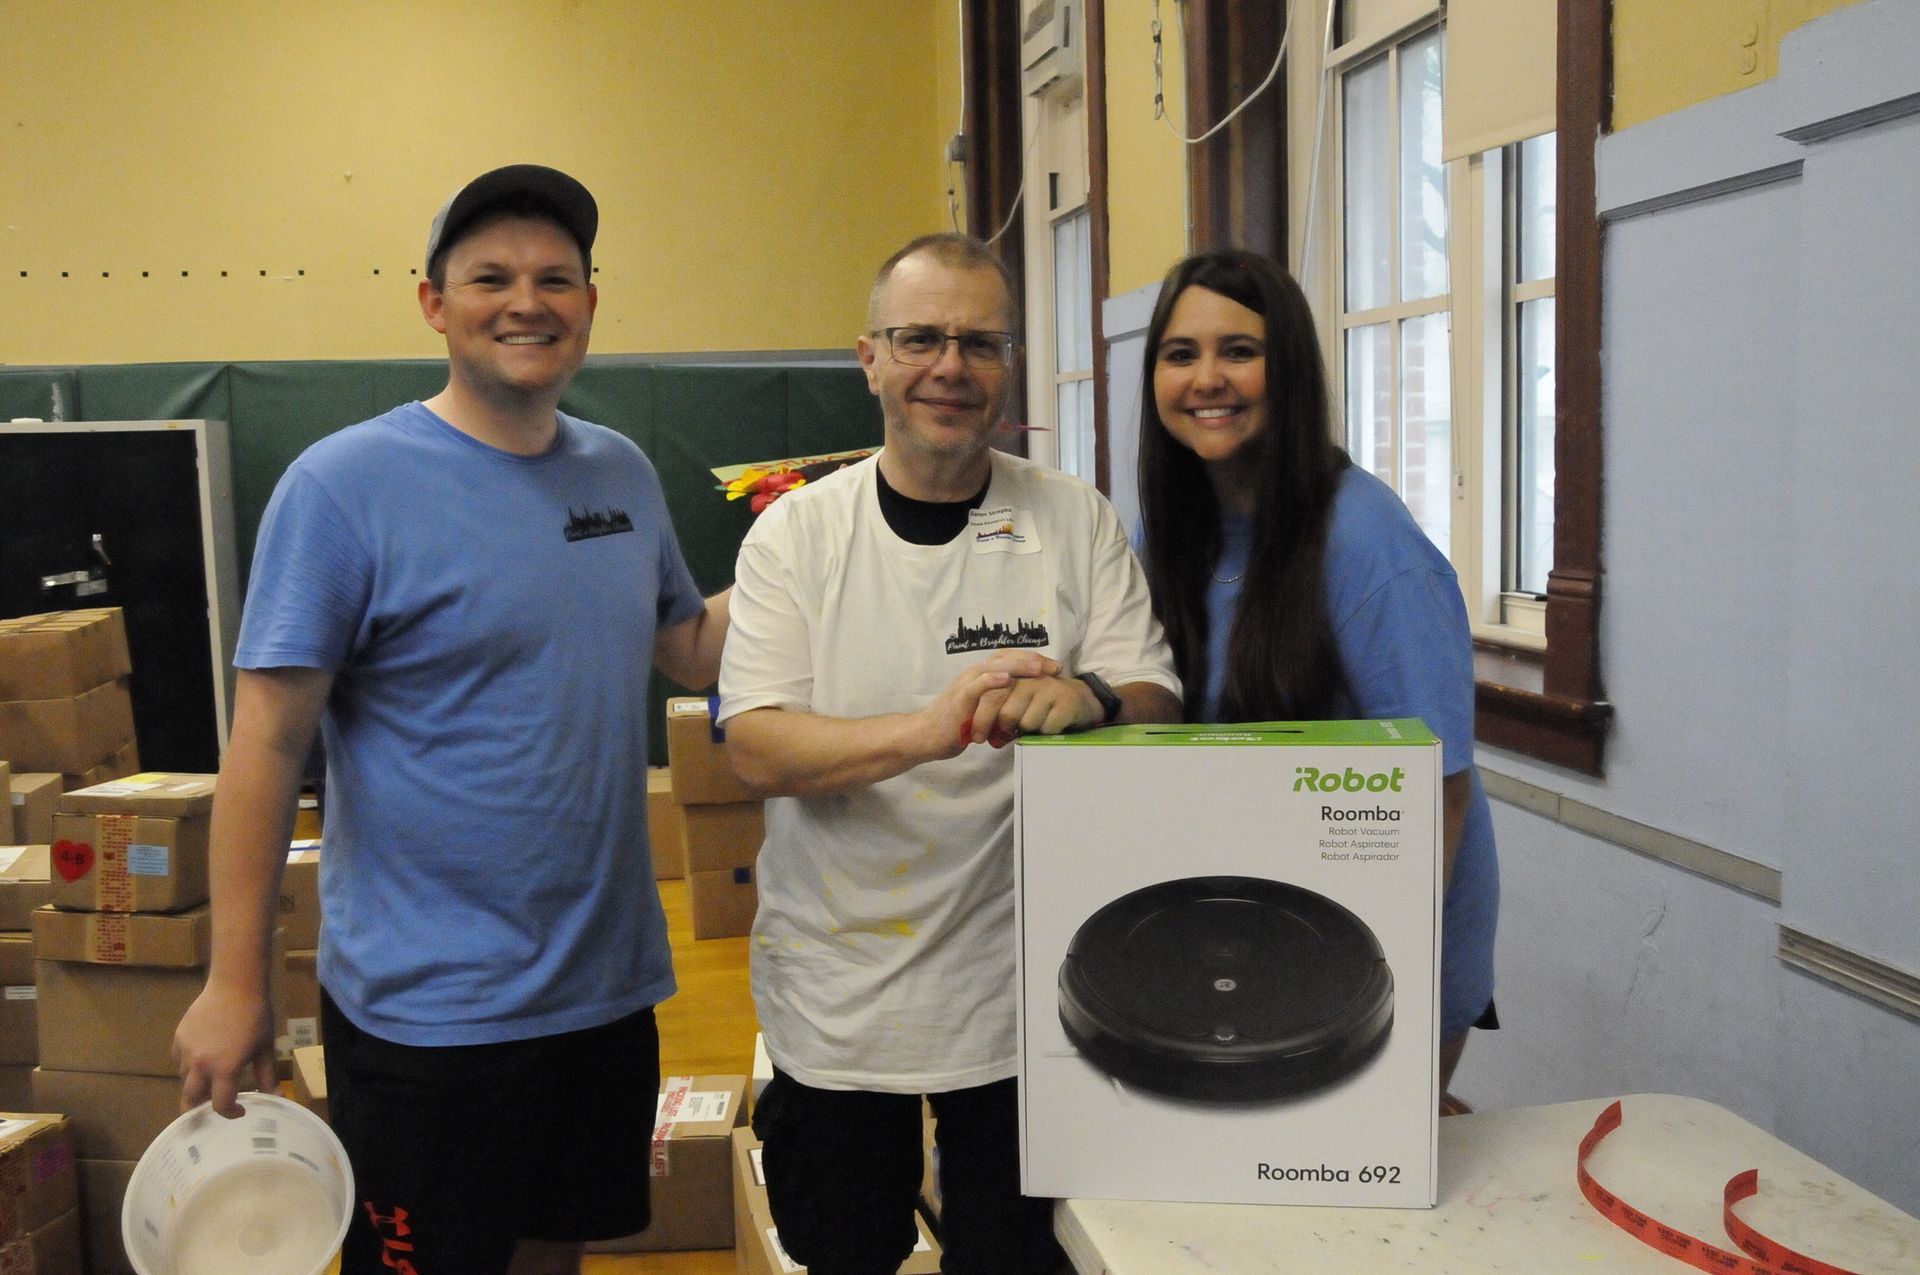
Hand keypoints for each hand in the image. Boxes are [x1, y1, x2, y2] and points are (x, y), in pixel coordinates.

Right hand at [174, 979, 278, 1118]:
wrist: (235, 984)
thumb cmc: (256, 1015)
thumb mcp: (265, 1048)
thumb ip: (267, 1075)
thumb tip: (276, 1096)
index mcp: (225, 1069)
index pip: (220, 1104)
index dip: (230, 1113)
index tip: (239, 1110)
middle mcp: (201, 1064)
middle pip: (190, 1099)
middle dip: (198, 1108)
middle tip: (209, 1107)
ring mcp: (186, 1050)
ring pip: (183, 1078)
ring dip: (195, 1083)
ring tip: (208, 1079)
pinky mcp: (178, 1036)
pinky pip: (178, 1058)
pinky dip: (187, 1064)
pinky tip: (199, 1057)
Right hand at [925, 651, 1061, 755]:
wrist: (925, 736)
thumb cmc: (954, 725)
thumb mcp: (983, 712)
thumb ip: (1000, 706)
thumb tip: (1024, 711)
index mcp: (981, 676)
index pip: (1010, 659)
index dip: (1033, 660)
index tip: (1054, 667)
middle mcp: (974, 674)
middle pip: (1006, 658)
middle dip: (1032, 660)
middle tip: (1055, 666)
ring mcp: (966, 684)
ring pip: (994, 667)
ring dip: (1017, 665)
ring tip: (1038, 667)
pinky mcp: (959, 698)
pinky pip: (976, 685)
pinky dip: (992, 680)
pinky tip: (1007, 679)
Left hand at [970, 674, 1101, 743]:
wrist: (1079, 700)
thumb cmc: (1041, 705)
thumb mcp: (1017, 704)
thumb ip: (997, 713)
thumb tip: (979, 736)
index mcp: (1016, 676)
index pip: (991, 696)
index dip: (981, 719)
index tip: (976, 738)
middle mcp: (1031, 680)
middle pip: (1006, 712)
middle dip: (1000, 731)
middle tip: (997, 742)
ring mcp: (1050, 690)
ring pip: (1026, 723)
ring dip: (1026, 732)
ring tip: (1034, 726)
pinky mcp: (1066, 703)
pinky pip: (1046, 729)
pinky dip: (1045, 734)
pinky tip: (1050, 726)